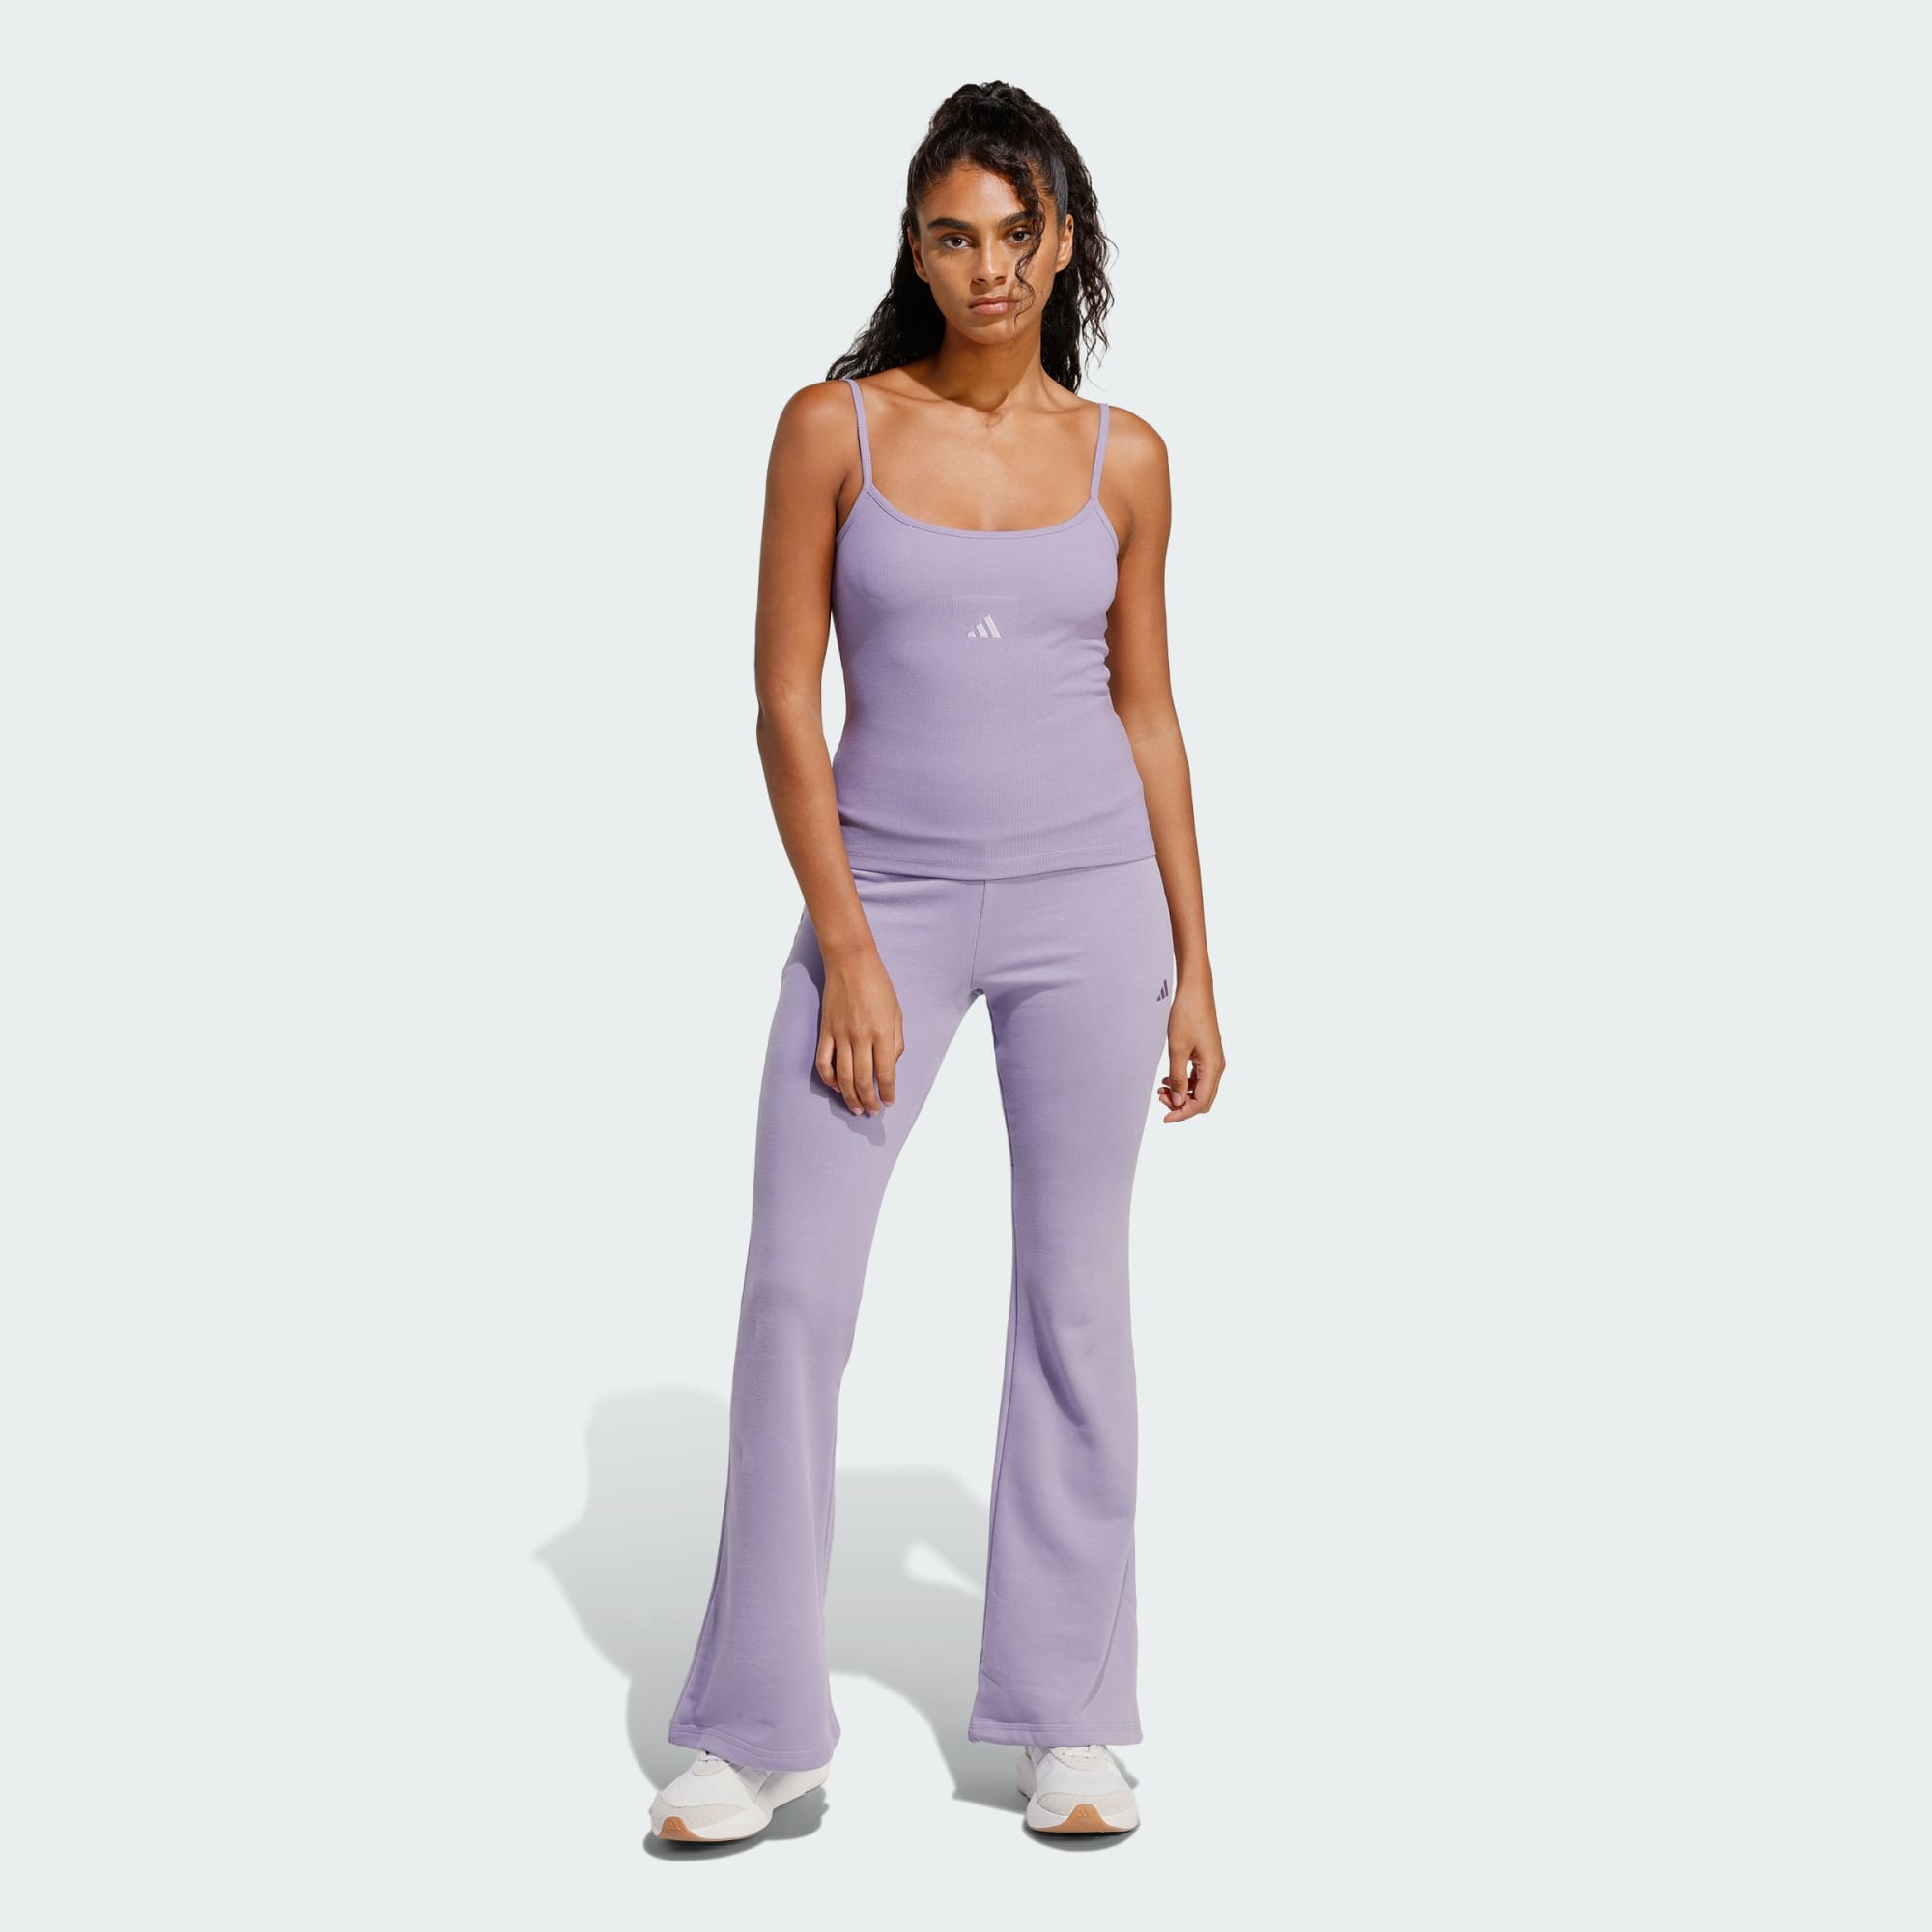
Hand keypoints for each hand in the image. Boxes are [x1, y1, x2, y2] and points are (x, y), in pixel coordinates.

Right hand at [815, 947, 903, 1114]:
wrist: (851, 963)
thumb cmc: (878, 986)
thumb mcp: (897, 1012)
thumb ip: (896, 1041)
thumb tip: (890, 1065)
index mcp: (882, 1033)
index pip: (885, 1073)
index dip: (887, 1092)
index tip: (889, 1102)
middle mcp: (861, 1037)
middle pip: (863, 1080)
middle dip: (869, 1101)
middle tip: (872, 1111)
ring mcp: (840, 1035)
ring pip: (843, 1076)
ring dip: (850, 1096)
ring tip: (855, 1107)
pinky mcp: (825, 1031)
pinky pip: (824, 1062)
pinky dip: (829, 1078)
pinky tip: (836, 1087)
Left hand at [1157, 982, 1223, 1121]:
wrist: (1195, 990)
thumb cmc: (1187, 1015)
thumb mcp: (1177, 1049)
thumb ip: (1177, 1078)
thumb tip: (1179, 1102)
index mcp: (1213, 1067)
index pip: (1201, 1102)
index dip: (1183, 1113)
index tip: (1165, 1118)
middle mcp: (1217, 1066)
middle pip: (1203, 1099)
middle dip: (1182, 1104)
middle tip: (1160, 1098)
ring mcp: (1213, 1060)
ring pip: (1200, 1089)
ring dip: (1182, 1093)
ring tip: (1161, 1089)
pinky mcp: (1207, 1053)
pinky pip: (1198, 1077)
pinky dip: (1184, 1083)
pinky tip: (1168, 1080)